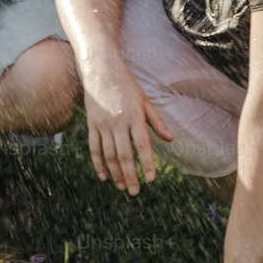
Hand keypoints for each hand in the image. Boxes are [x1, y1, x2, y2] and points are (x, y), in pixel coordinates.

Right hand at [84, 65, 173, 195]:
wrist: (100, 70)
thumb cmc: (126, 85)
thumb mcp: (144, 100)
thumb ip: (156, 121)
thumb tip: (170, 139)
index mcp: (134, 116)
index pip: (142, 145)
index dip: (146, 164)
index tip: (151, 179)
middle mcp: (118, 122)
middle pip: (124, 155)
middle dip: (130, 176)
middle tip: (135, 192)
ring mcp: (102, 124)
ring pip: (108, 155)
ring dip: (115, 173)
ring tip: (122, 187)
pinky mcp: (91, 124)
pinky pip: (94, 148)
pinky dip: (98, 164)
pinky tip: (104, 176)